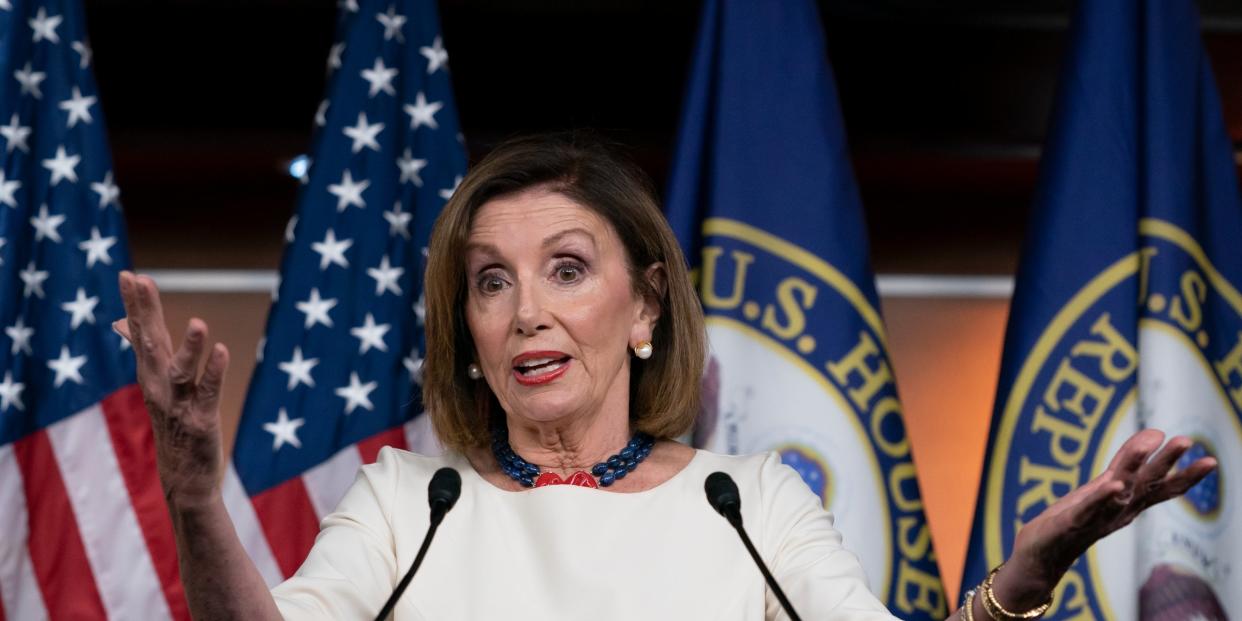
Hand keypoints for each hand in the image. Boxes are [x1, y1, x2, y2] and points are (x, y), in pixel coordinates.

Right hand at [116, 271, 229, 509]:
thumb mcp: (156, 384)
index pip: (141, 332)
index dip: (136, 304)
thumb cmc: (173, 424)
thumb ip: (145, 349)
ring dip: (189, 348)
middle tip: (141, 281)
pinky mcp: (201, 420)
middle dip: (146, 313)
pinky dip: (215, 372)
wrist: (183, 476)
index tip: (128, 274)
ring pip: (181, 371)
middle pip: (151, 344)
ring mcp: (178, 403)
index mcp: (151, 373)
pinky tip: (223, 352)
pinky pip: (208, 393)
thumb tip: (122, 323)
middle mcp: (159, 385)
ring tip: (197, 323)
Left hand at [995, 429, 1216, 605]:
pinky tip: (1113, 484)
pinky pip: (1089, 508)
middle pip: (1146, 485)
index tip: (1211, 460)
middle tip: (1186, 441)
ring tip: (1152, 442)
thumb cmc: (1076, 518)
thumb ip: (1127, 462)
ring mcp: (1097, 517)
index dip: (1186, 476)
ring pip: (1121, 491)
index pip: (1162, 489)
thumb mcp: (1105, 487)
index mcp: (1128, 504)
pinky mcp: (1071, 523)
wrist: (1041, 556)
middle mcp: (1118, 511)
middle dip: (1166, 463)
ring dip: (1135, 466)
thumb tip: (1155, 433)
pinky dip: (1102, 497)